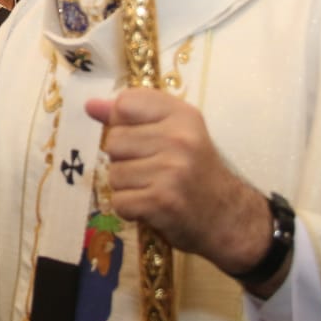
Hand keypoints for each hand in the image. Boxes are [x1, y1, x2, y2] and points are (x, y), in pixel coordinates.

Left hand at [86, 90, 273, 284]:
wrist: (229, 217)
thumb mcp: (173, 132)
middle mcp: (178, 139)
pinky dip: (130, 208)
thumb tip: (91, 105)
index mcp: (182, 115)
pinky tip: (153, 206)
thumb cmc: (195, 170)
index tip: (143, 138)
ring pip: (114, 173)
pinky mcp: (161, 202)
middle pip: (113, 141)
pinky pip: (119, 201)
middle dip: (125, 159)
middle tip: (154, 169)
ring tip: (155, 188)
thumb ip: (131, 116)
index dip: (123, 122)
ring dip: (128, 186)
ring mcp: (170, 171)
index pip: (124, 103)